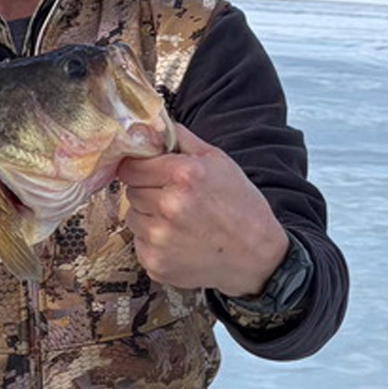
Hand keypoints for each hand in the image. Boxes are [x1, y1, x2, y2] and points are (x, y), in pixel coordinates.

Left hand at [117, 124, 288, 296]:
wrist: (257, 257)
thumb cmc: (240, 206)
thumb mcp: (218, 161)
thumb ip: (181, 139)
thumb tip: (150, 125)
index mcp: (183, 175)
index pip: (130, 167)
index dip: (139, 169)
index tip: (149, 174)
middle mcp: (168, 206)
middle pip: (130, 192)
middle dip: (147, 192)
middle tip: (174, 199)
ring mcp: (159, 238)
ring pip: (132, 218)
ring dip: (149, 217)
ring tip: (179, 221)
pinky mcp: (155, 263)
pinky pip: (139, 243)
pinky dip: (154, 242)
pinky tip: (180, 241)